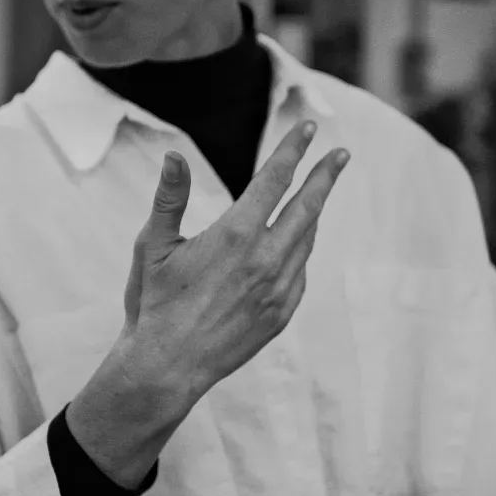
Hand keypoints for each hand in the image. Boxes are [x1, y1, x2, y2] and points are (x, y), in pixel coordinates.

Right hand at [127, 120, 348, 382]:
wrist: (169, 366)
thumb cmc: (155, 301)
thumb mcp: (153, 245)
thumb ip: (169, 197)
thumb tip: (174, 155)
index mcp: (234, 235)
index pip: (273, 180)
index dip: (292, 151)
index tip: (306, 129)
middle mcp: (264, 260)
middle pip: (307, 207)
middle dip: (326, 176)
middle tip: (342, 154)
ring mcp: (278, 288)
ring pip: (306, 239)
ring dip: (314, 212)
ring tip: (319, 192)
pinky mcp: (282, 313)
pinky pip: (300, 271)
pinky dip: (301, 249)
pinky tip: (296, 241)